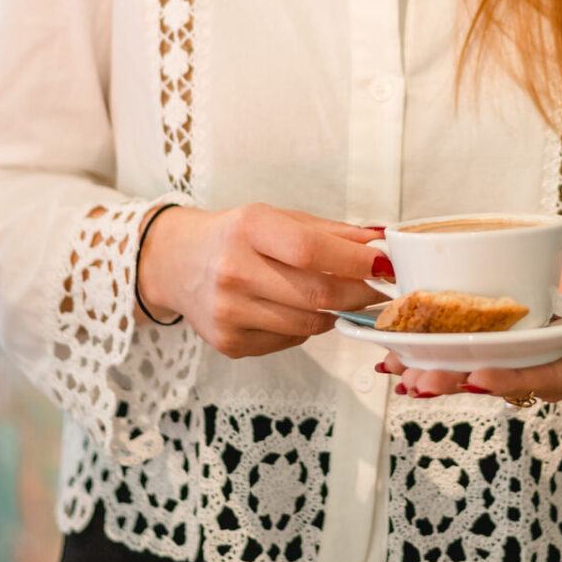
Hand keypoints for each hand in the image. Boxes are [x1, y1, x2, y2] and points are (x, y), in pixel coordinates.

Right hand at [137, 204, 384, 357]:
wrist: (177, 263)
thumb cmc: (235, 236)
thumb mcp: (277, 218)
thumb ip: (330, 232)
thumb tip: (381, 243)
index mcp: (248, 229)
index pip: (311, 250)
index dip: (355, 261)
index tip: (384, 265)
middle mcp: (233, 271)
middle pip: (316, 295)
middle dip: (360, 294)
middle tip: (381, 290)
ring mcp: (229, 312)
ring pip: (309, 324)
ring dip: (336, 312)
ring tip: (341, 296)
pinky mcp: (229, 343)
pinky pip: (290, 340)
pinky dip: (305, 327)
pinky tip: (296, 309)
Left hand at [379, 261, 561, 402]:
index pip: (545, 376)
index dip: (512, 379)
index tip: (478, 377)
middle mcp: (545, 373)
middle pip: (499, 382)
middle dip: (458, 382)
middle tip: (423, 381)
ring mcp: (519, 363)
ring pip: (474, 374)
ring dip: (437, 374)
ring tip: (401, 373)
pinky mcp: (498, 350)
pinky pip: (461, 358)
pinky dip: (430, 356)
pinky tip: (396, 357)